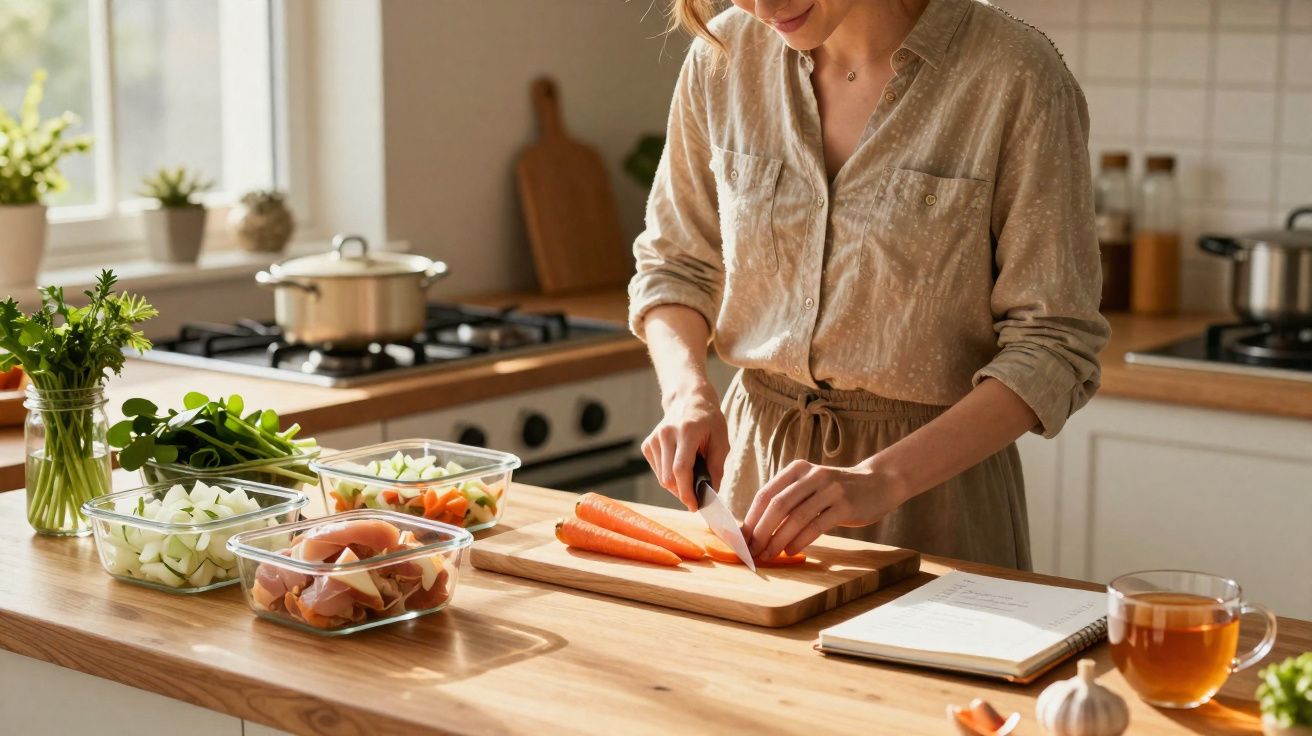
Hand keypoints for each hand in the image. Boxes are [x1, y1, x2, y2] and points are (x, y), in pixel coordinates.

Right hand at [641, 384, 728, 511]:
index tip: (695, 506)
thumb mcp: (721, 440)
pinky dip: (669, 477)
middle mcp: (666, 434)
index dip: (687, 492)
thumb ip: (717, 467)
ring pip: (662, 478)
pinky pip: (657, 471)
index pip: (680, 469)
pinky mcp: (647, 444)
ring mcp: (654, 439)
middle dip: (683, 493)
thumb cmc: (709, 421)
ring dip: (677, 486)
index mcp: (686, 431)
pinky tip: (680, 467)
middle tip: (697, 497)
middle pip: (669, 477)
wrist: (688, 400)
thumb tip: (711, 493)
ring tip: (691, 477)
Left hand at [742, 458, 907, 559]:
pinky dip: (800, 541)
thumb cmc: (836, 490)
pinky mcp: (845, 505)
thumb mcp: (810, 486)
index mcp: (797, 470)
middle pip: (777, 506)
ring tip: (769, 554)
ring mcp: (830, 489)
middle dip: (761, 531)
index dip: (751, 518)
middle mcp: (812, 475)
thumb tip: (756, 529)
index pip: (766, 494)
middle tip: (753, 551)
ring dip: (778, 540)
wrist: (877, 483)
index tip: (742, 539)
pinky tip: (790, 550)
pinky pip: (816, 526)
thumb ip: (788, 501)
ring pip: (795, 517)